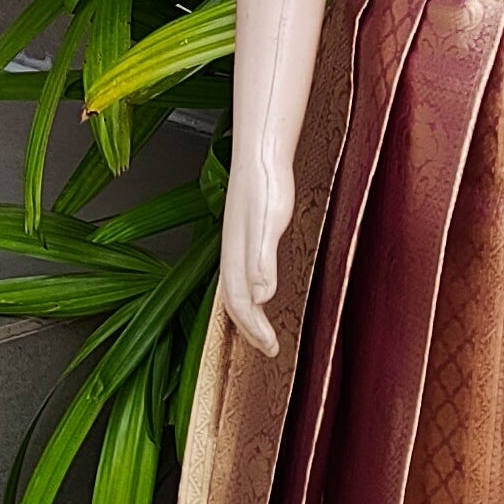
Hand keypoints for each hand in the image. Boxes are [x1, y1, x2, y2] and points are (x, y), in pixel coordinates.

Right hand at [219, 157, 294, 356]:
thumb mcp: (270, 224)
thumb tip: (261, 297)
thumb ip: (263, 260)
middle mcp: (232, 254)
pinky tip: (262, 291)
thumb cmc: (266, 186)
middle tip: (270, 348)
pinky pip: (242, 274)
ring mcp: (237, 244)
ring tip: (262, 331)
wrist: (260, 154)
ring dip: (248, 315)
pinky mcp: (246, 235)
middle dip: (249, 330)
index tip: (271, 348)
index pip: (241, 305)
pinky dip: (249, 293)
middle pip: (234, 302)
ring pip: (236, 290)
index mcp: (236, 257)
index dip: (254, 330)